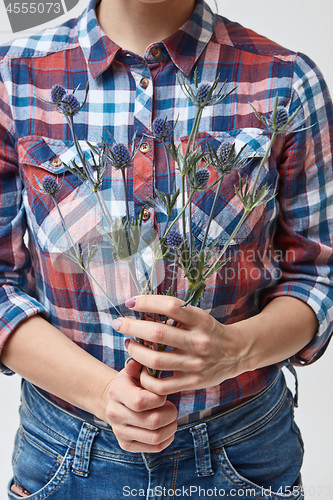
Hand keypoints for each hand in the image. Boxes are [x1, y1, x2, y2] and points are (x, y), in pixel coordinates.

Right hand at [101, 357, 177, 451]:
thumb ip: (139, 362)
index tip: (163, 393)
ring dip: (171, 427)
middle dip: (170, 414)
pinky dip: (167, 439)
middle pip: (152, 422)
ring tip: (171, 417)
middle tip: (173, 406)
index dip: (159, 398)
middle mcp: (115, 414)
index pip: (142, 401)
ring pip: (156, 437)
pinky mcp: (126, 445)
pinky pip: (154, 447)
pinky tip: (166, 427)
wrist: (111, 400)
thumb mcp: (132, 369)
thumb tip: (147, 350)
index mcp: (117, 393)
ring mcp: (120, 432)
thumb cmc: (129, 382)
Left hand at [112, 295, 249, 394]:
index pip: (170, 306)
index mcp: (200, 320)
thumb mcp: (198, 316)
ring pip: (155, 360)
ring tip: (128, 344)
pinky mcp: (192, 382)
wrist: (236, 352)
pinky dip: (145, 378)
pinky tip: (140, 368)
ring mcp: (195, 364)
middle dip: (131, 327)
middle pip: (157, 333)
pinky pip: (161, 385)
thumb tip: (140, 307)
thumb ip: (174, 313)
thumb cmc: (208, 330)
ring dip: (135, 352)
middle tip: (118, 324)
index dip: (147, 302)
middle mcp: (198, 341)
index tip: (130, 302)